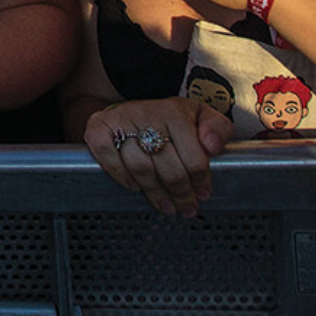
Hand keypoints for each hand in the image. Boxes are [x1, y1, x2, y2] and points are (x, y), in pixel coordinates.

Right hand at [83, 98, 232, 216]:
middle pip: (168, 166)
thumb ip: (217, 127)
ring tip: (166, 206)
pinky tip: (135, 187)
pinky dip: (121, 175)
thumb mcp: (199, 115)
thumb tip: (213, 146)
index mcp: (175, 112)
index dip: (200, 181)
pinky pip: (108, 157)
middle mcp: (147, 113)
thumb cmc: (168, 118)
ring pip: (140, 167)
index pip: (193, 156)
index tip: (203, 195)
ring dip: (155, 192)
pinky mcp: (98, 128)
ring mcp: (120, 120)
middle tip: (186, 208)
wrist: (129, 108)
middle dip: (180, 193)